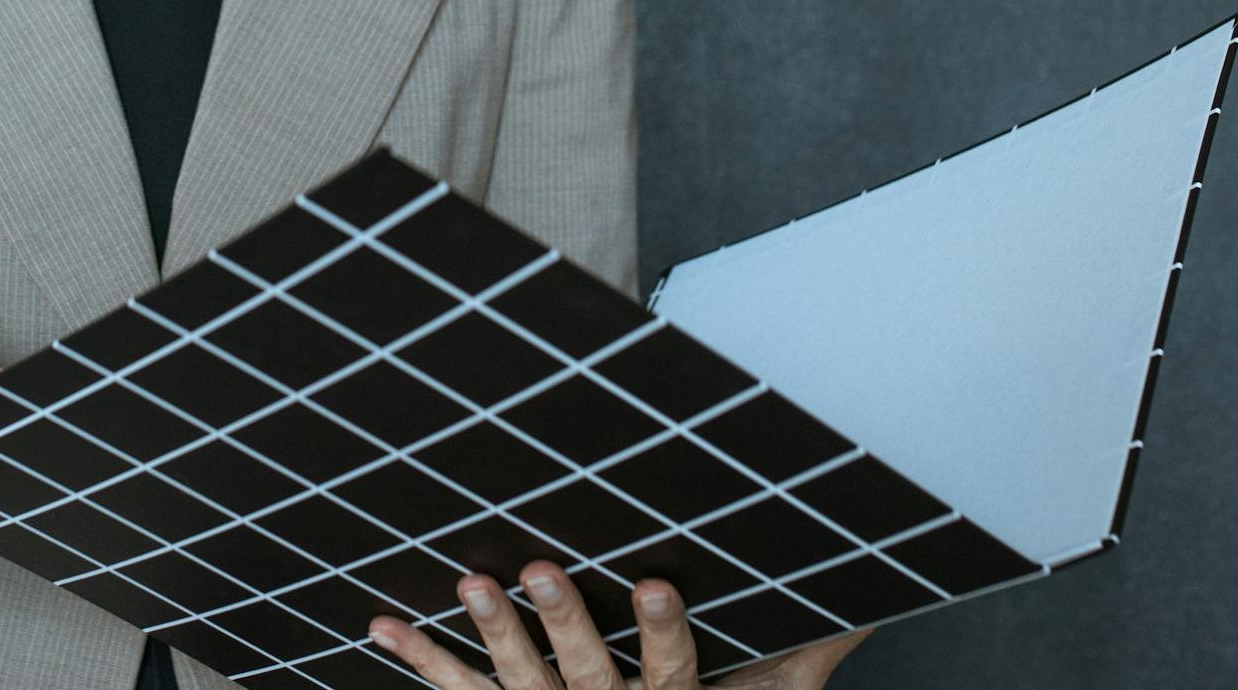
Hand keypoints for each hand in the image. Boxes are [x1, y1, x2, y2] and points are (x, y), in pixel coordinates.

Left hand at [370, 562, 872, 689]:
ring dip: (488, 634)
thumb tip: (867, 606)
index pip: (674, 671)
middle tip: (536, 568)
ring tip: (467, 582)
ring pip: (516, 685)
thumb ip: (805, 657)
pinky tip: (378, 624)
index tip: (650, 581)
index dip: (661, 631)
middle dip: (563, 623)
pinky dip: (419, 660)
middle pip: (586, 675)